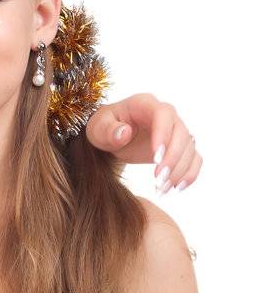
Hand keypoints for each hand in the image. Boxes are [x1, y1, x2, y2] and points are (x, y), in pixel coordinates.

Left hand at [86, 93, 201, 191]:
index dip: (163, 134)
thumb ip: (107, 130)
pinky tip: (176, 187)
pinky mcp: (180, 147)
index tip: (155, 158)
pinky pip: (194, 158)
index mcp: (144, 104)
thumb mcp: (97, 129)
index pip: (163, 114)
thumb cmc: (103, 129)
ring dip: (179, 170)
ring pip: (189, 148)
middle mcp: (165, 115)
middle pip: (181, 132)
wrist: (111, 139)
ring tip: (162, 188)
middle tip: (158, 178)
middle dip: (173, 158)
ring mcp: (175, 131)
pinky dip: (189, 174)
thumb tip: (125, 133)